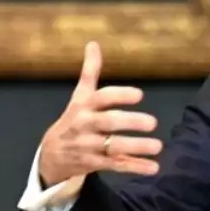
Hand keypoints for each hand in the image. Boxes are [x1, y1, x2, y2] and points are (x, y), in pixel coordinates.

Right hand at [37, 42, 162, 186]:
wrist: (50, 154)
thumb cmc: (73, 119)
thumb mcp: (79, 95)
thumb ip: (90, 71)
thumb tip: (93, 43)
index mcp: (84, 105)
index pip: (101, 98)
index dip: (119, 96)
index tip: (140, 95)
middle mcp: (85, 125)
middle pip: (108, 123)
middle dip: (130, 122)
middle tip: (153, 122)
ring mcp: (88, 146)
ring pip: (113, 147)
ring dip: (136, 147)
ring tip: (158, 146)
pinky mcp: (93, 164)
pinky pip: (115, 165)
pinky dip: (134, 167)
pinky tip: (153, 167)